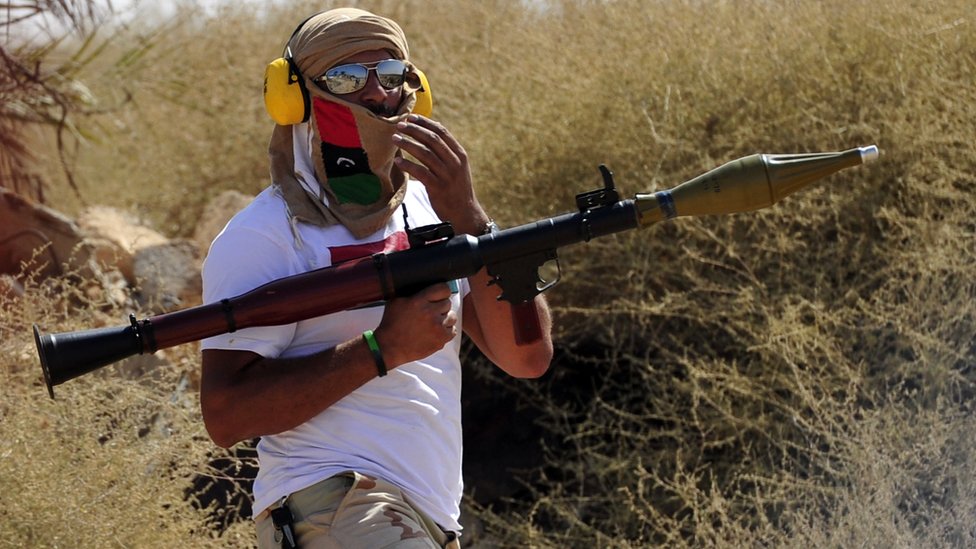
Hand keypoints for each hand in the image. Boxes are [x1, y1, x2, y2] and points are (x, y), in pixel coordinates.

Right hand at [374, 282, 456, 366]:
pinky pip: (452, 331)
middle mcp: (429, 313)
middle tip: (432, 310)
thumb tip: (422, 281)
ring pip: (452, 317)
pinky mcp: (440, 340)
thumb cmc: (391, 323)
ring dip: (445, 318)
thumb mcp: (396, 301)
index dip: (442, 291)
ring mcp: (437, 328)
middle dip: (440, 305)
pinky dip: (446, 330)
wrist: (389, 347)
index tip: (439, 294)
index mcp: (418, 301)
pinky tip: (436, 331)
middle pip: (448, 302)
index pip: (443, 288)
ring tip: (434, 321)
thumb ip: (410, 291)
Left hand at [392, 115, 487, 234]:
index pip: (442, 132)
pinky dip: (408, 165)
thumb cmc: (456, 188)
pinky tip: (398, 161)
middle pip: (432, 139)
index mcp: (460, 154)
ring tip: (395, 139)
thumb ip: (446, 152)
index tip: (411, 117)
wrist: (465, 212)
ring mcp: (447, 175)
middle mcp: (455, 162)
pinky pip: (420, 173)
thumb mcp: (457, 167)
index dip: (426, 123)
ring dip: (408, 144)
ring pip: (425, 154)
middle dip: (414, 130)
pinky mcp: (438, 188)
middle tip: (399, 125)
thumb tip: (428, 134)